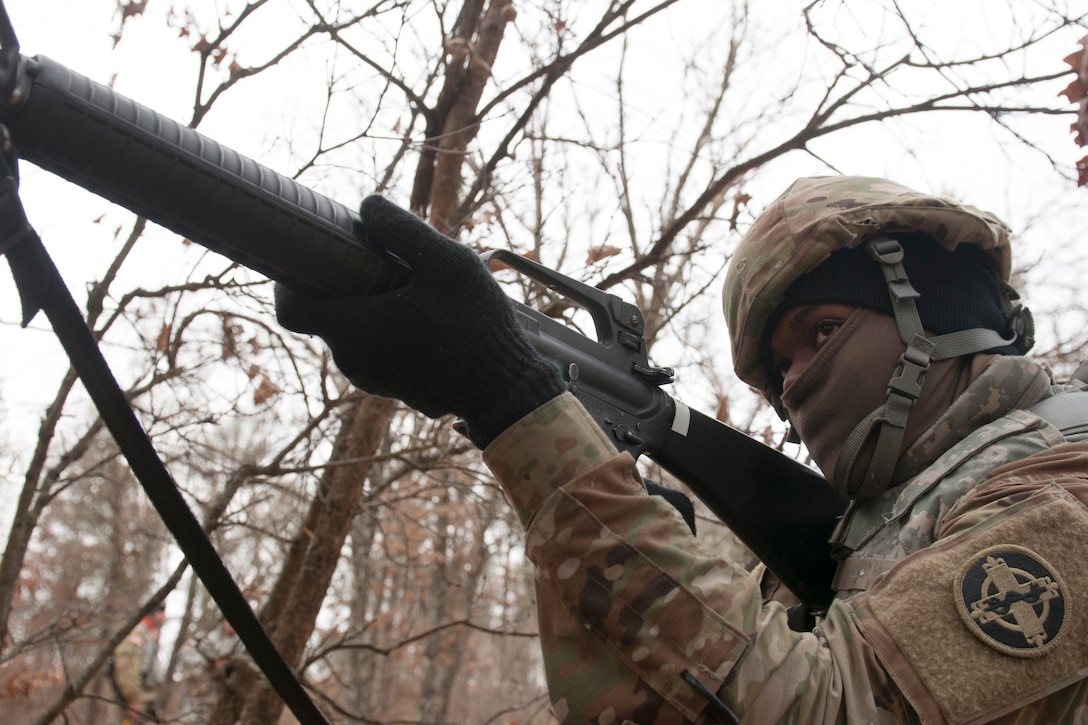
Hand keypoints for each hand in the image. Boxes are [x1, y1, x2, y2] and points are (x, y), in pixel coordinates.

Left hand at [275, 195, 563, 446]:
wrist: (503, 389)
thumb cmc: (476, 325)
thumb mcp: (447, 262)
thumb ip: (402, 230)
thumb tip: (366, 206)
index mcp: (354, 328)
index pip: (289, 308)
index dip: (288, 280)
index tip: (312, 256)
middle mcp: (352, 359)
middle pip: (325, 314)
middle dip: (342, 285)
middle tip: (377, 261)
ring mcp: (370, 379)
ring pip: (351, 333)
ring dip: (367, 309)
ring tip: (410, 290)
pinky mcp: (391, 388)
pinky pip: (373, 352)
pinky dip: (384, 332)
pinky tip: (422, 317)